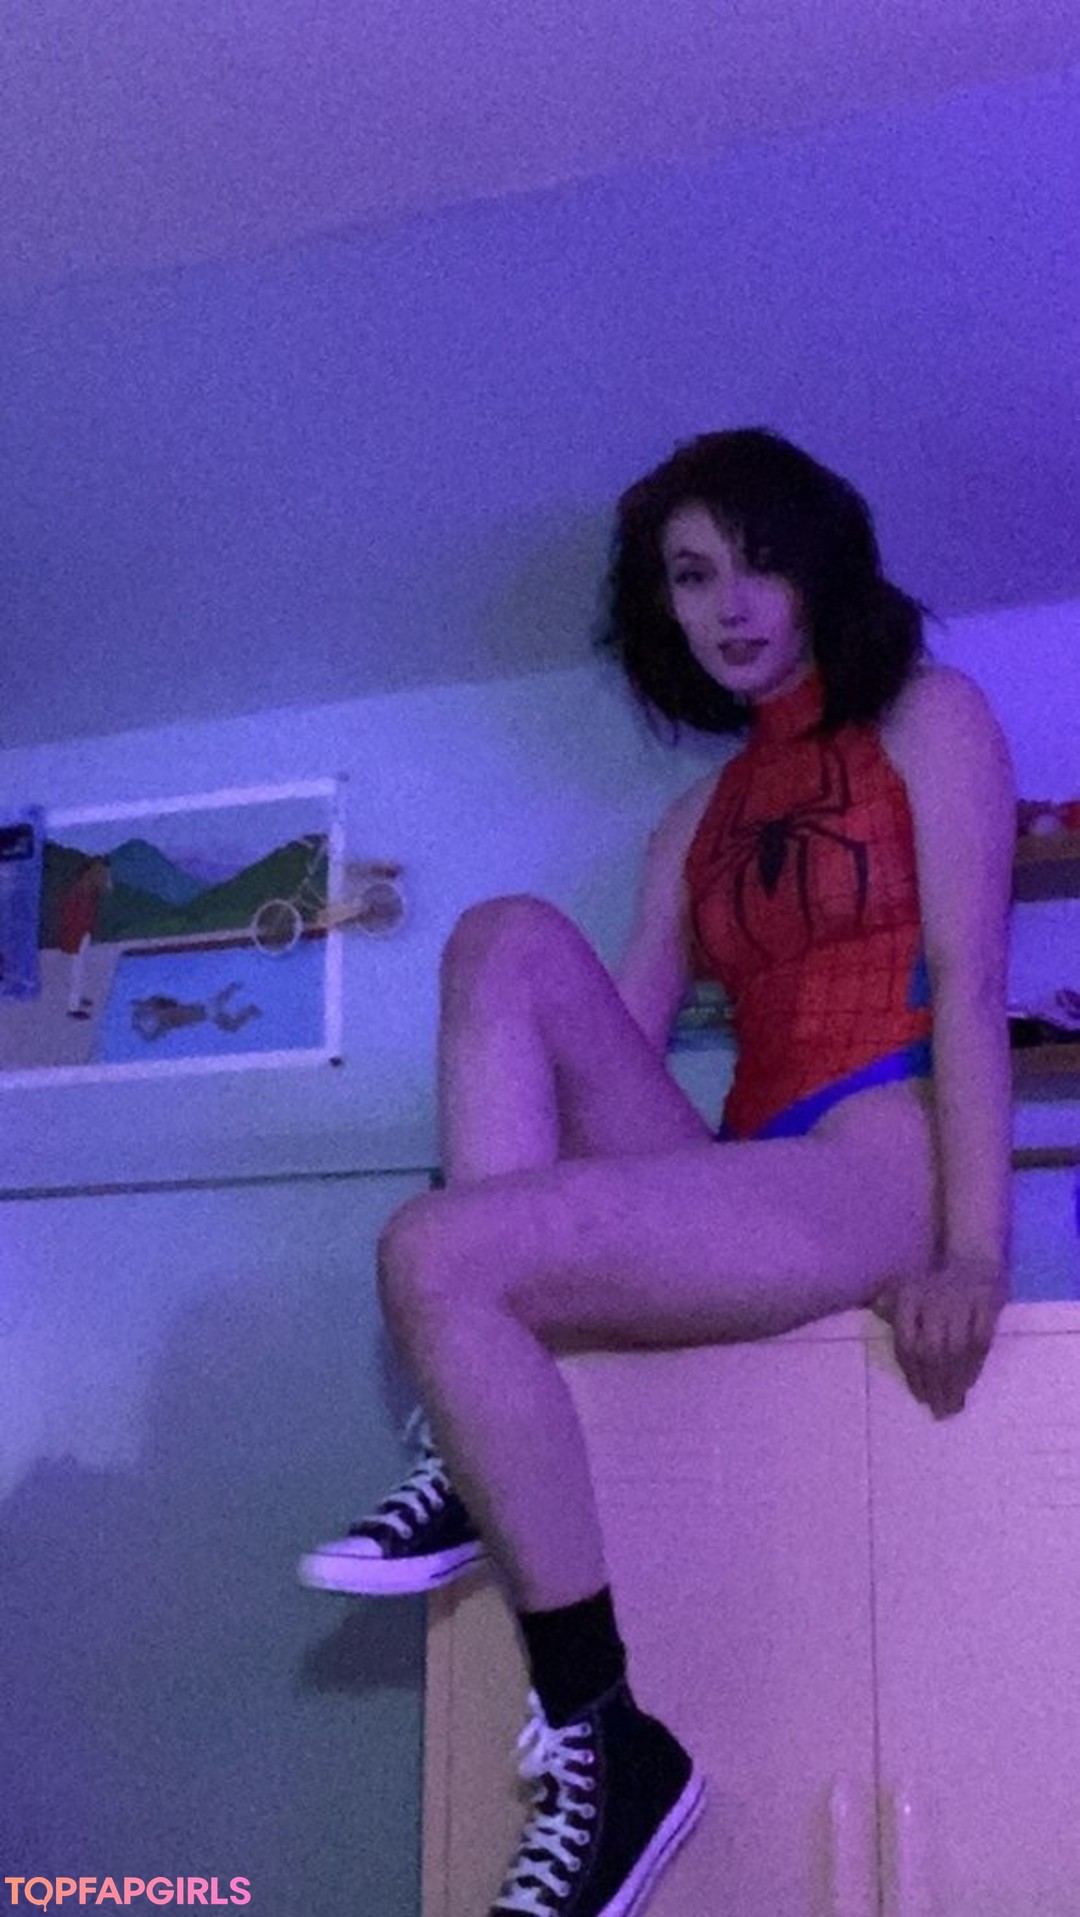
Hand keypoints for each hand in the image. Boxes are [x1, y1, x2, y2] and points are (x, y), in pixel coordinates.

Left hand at [871, 1255, 1007, 1418]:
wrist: (973, 1259)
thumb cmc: (932, 1285)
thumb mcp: (904, 1290)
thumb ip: (890, 1308)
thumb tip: (876, 1312)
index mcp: (910, 1297)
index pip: (908, 1343)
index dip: (913, 1374)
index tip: (920, 1397)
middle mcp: (935, 1299)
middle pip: (933, 1351)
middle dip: (936, 1384)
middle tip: (939, 1411)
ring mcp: (963, 1302)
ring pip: (958, 1349)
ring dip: (955, 1381)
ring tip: (953, 1405)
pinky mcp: (988, 1305)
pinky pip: (982, 1342)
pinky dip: (975, 1365)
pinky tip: (969, 1383)